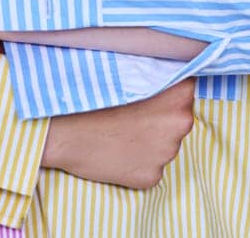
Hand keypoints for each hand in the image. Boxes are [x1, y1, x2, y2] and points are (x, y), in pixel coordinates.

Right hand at [41, 80, 195, 189]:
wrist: (62, 132)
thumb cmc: (90, 94)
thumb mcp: (128, 71)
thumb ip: (156, 73)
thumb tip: (169, 71)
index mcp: (179, 95)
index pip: (187, 88)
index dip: (169, 88)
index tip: (152, 90)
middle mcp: (180, 125)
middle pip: (178, 117)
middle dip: (161, 115)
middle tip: (131, 110)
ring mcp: (167, 154)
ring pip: (165, 143)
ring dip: (149, 138)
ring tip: (120, 130)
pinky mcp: (152, 176)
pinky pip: (151, 164)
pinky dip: (137, 159)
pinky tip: (117, 150)